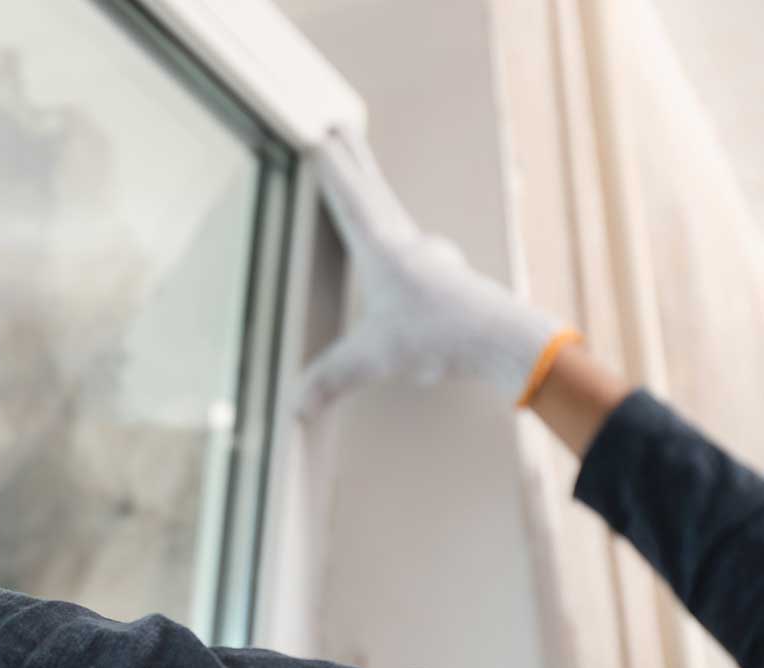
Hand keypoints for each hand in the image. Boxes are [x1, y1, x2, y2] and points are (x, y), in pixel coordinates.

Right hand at [295, 133, 575, 415]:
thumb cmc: (441, 335)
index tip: (320, 135)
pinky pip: (411, 247)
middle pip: (374, 191)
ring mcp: (431, 257)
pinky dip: (396, 236)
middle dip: (354, 161)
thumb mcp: (375, 358)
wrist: (505, 340)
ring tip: (364, 188)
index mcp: (382, 249)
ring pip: (394, 216)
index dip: (332, 168)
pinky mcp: (446, 278)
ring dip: (376, 196)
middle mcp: (407, 243)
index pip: (349, 198)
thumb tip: (293, 407)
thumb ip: (331, 379)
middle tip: (341, 129)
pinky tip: (401, 257)